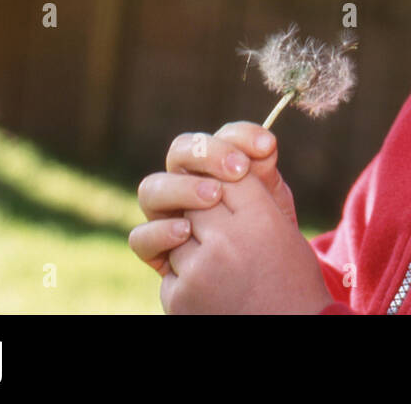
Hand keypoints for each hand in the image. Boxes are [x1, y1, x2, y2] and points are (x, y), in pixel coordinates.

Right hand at [130, 122, 294, 277]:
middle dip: (208, 154)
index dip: (241, 136)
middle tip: (238, 170)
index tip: (267, 147)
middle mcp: (185, 182)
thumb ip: (264, 170)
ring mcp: (166, 213)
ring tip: (212, 197)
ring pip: (151, 189)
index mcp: (215, 164)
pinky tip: (185, 232)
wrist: (261, 274)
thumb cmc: (265, 230)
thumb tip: (266, 145)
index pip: (220, 137)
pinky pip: (141, 237)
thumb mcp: (270, 199)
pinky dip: (160, 232)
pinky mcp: (155, 248)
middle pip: (180, 151)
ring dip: (181, 188)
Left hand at [162, 170, 333, 313]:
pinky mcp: (178, 297)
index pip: (230, 173)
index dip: (230, 174)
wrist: (290, 332)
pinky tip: (210, 286)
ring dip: (190, 238)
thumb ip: (257, 188)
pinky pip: (168, 263)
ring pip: (176, 226)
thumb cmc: (290, 277)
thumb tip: (232, 156)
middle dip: (205, 202)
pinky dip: (183, 270)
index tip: (235, 182)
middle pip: (198, 193)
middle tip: (222, 223)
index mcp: (262, 220)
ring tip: (217, 259)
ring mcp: (199, 270)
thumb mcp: (283, 226)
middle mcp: (229, 242)